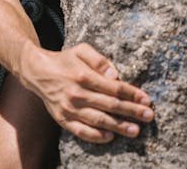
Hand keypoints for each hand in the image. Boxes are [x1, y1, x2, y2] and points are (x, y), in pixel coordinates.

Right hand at [29, 42, 153, 142]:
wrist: (38, 72)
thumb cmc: (65, 60)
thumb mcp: (82, 50)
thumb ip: (99, 60)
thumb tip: (116, 76)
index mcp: (84, 75)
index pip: (114, 87)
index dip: (132, 94)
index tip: (146, 99)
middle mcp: (77, 93)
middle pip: (110, 105)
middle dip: (131, 111)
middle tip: (149, 116)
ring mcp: (70, 109)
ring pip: (99, 120)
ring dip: (119, 126)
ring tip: (135, 130)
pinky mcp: (63, 119)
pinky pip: (81, 131)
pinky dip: (96, 136)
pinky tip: (110, 137)